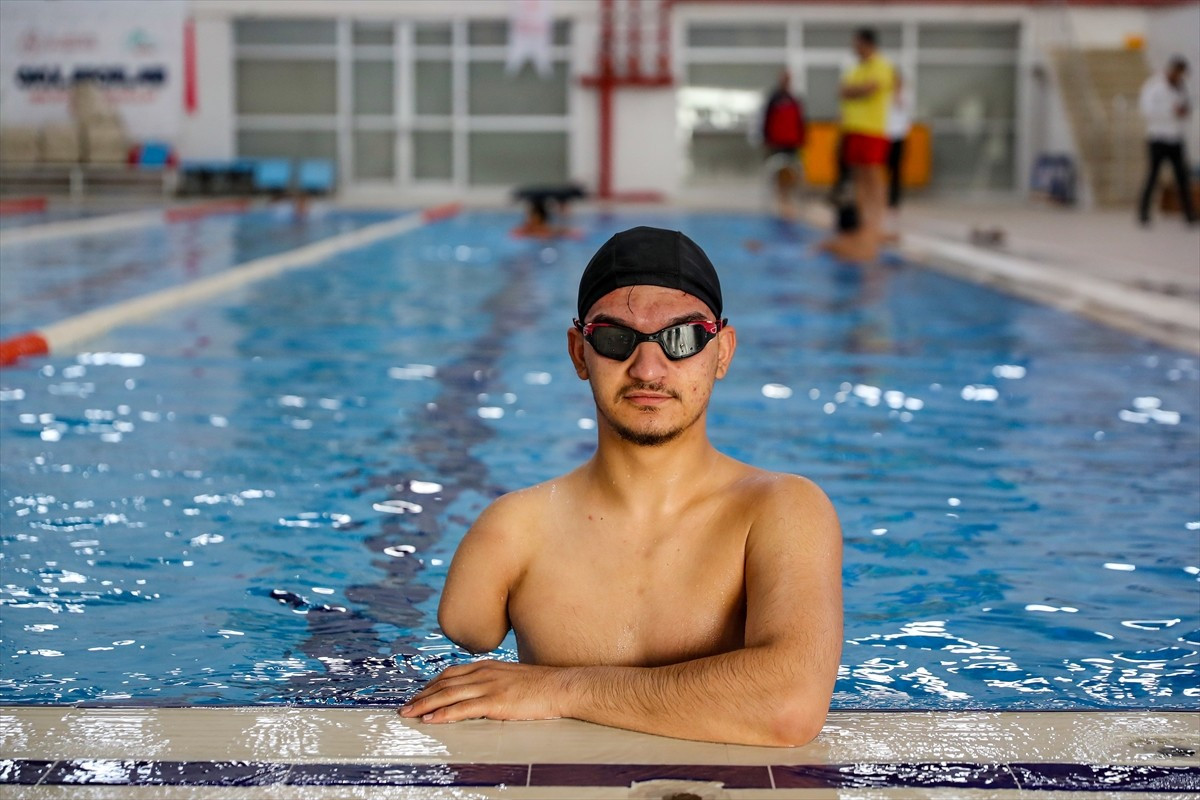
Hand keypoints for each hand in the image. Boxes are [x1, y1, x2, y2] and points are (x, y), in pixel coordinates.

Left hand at [398, 660, 568, 722]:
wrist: (561, 687)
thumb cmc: (542, 686)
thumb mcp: (513, 678)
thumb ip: (495, 682)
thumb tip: (483, 694)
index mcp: (487, 666)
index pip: (451, 673)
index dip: (431, 684)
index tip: (418, 694)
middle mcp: (484, 672)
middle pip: (444, 683)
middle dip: (421, 696)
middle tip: (405, 707)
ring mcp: (489, 686)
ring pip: (448, 695)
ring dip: (425, 705)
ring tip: (409, 714)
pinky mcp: (495, 701)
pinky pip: (462, 709)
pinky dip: (443, 714)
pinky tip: (431, 720)